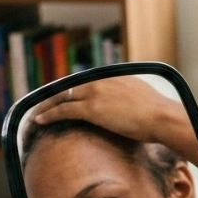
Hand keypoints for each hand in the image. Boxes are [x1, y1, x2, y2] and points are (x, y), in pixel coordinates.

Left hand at [30, 76, 197, 169]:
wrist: (161, 117)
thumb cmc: (158, 115)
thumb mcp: (145, 99)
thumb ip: (133, 99)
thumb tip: (132, 109)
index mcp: (115, 76)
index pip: (86, 81)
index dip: (71, 89)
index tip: (62, 96)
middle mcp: (102, 80)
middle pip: (70, 86)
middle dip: (54, 95)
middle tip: (42, 103)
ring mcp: (96, 93)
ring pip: (62, 96)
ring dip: (46, 105)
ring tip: (35, 113)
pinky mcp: (92, 108)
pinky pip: (64, 110)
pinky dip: (50, 114)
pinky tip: (40, 120)